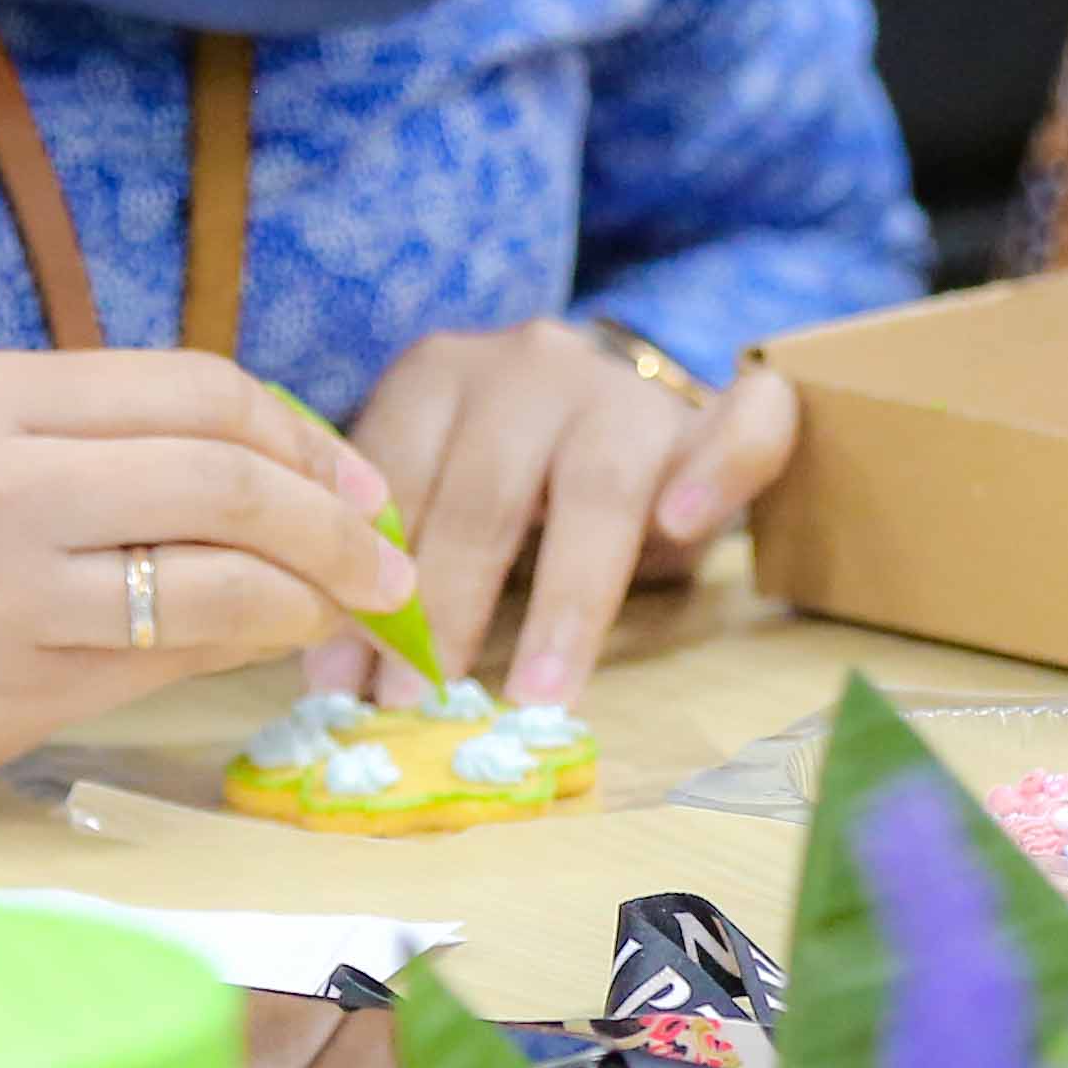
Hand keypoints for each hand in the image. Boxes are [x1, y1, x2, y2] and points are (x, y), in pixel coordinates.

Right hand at [0, 350, 415, 803]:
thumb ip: (77, 446)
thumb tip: (256, 476)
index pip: (192, 387)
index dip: (298, 432)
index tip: (352, 475)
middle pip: (225, 471)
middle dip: (336, 514)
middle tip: (388, 553)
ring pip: (213, 568)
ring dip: (311, 589)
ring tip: (351, 608)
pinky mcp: (1, 678)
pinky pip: (164, 652)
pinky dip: (243, 645)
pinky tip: (270, 649)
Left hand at [306, 319, 799, 710]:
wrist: (612, 413)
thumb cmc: (508, 477)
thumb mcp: (436, 495)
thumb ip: (395, 558)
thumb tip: (330, 679)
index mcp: (439, 376)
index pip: (395, 482)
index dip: (362, 583)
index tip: (338, 679)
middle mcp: (529, 366)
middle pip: (486, 493)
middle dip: (445, 608)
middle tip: (413, 701)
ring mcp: (622, 390)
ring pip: (596, 488)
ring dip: (562, 602)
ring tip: (530, 693)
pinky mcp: (707, 420)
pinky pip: (737, 430)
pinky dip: (718, 471)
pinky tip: (683, 526)